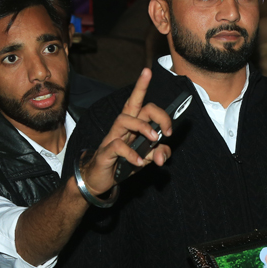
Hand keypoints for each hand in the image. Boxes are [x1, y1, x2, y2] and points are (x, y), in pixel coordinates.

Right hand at [79, 68, 172, 197]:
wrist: (98, 179)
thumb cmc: (122, 163)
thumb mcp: (146, 158)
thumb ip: (158, 153)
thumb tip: (162, 155)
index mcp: (132, 125)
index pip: (139, 102)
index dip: (145, 90)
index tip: (156, 88)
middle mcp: (122, 127)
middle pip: (136, 106)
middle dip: (157, 113)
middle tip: (168, 130)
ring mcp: (112, 137)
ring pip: (125, 119)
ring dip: (143, 128)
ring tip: (154, 140)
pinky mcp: (106, 152)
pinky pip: (117, 146)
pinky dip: (131, 154)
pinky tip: (139, 162)